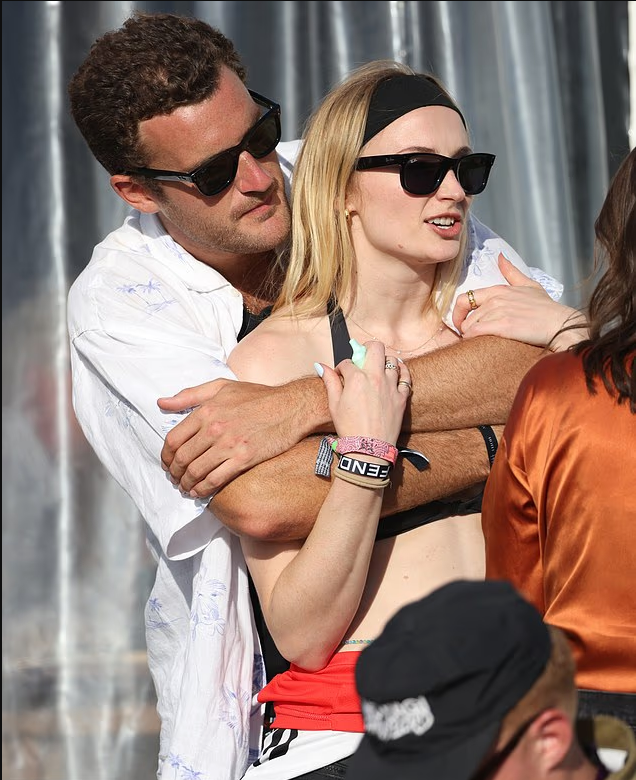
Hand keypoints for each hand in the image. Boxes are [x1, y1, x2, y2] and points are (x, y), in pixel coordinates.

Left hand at [157, 378, 318, 495]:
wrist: (291, 407)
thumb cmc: (258, 396)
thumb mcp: (221, 387)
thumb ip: (189, 395)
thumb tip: (162, 403)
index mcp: (206, 411)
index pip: (174, 439)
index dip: (166, 456)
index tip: (168, 463)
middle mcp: (214, 428)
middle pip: (182, 458)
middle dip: (174, 473)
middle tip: (175, 479)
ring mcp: (229, 445)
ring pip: (196, 472)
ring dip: (186, 484)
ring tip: (185, 488)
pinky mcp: (244, 459)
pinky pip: (216, 480)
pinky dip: (203, 490)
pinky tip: (200, 492)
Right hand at [318, 341, 410, 443]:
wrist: (369, 449)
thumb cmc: (350, 428)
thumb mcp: (334, 405)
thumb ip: (330, 382)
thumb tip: (320, 365)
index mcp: (357, 379)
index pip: (348, 362)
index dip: (342, 367)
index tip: (341, 375)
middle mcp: (376, 378)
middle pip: (375, 348)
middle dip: (367, 348)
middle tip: (363, 355)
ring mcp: (391, 386)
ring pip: (392, 360)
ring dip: (384, 360)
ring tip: (379, 366)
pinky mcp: (401, 397)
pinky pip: (406, 377)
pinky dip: (402, 370)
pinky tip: (398, 369)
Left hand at [452, 253, 581, 347]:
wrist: (559, 323)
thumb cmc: (546, 308)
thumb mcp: (529, 285)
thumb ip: (511, 272)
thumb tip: (500, 256)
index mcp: (498, 290)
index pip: (464, 298)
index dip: (458, 313)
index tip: (462, 323)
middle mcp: (495, 299)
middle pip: (465, 317)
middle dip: (465, 329)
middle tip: (473, 337)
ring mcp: (499, 311)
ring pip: (469, 327)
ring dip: (471, 337)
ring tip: (479, 342)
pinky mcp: (503, 326)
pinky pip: (476, 333)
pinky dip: (473, 341)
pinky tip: (481, 345)